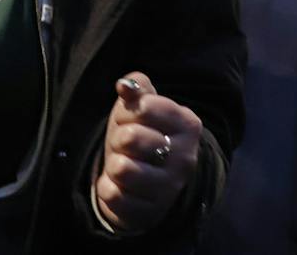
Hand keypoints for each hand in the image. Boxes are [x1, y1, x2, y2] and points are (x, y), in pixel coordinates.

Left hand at [95, 73, 202, 235]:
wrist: (151, 184)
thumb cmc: (144, 136)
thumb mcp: (143, 109)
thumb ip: (137, 89)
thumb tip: (124, 85)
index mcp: (188, 125)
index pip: (143, 106)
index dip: (127, 110)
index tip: (131, 118)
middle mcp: (185, 157)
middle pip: (130, 137)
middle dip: (118, 138)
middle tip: (125, 144)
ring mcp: (170, 188)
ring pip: (121, 168)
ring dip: (113, 165)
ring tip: (123, 165)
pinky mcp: (150, 212)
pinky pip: (113, 195)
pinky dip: (108, 189)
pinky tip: (120, 186)